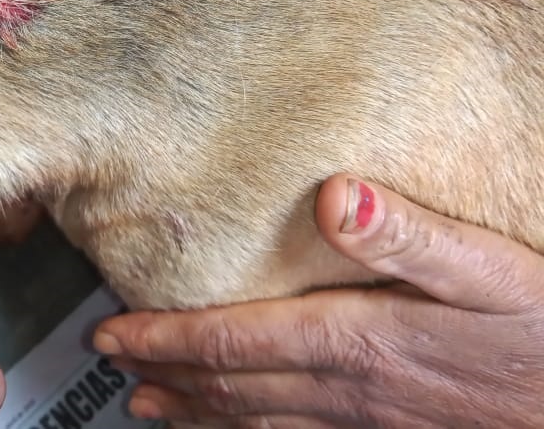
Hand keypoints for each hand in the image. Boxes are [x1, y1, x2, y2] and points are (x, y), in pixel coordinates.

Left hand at [92, 173, 543, 427]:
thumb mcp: (487, 267)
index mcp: (357, 339)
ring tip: (148, 406)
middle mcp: (349, 387)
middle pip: (232, 383)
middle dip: (165, 372)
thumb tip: (336, 194)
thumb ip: (408, 234)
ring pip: (257, 420)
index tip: (113, 333)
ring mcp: (368, 422)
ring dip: (196, 409)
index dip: (166, 337)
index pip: (233, 340)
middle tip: (112, 365)